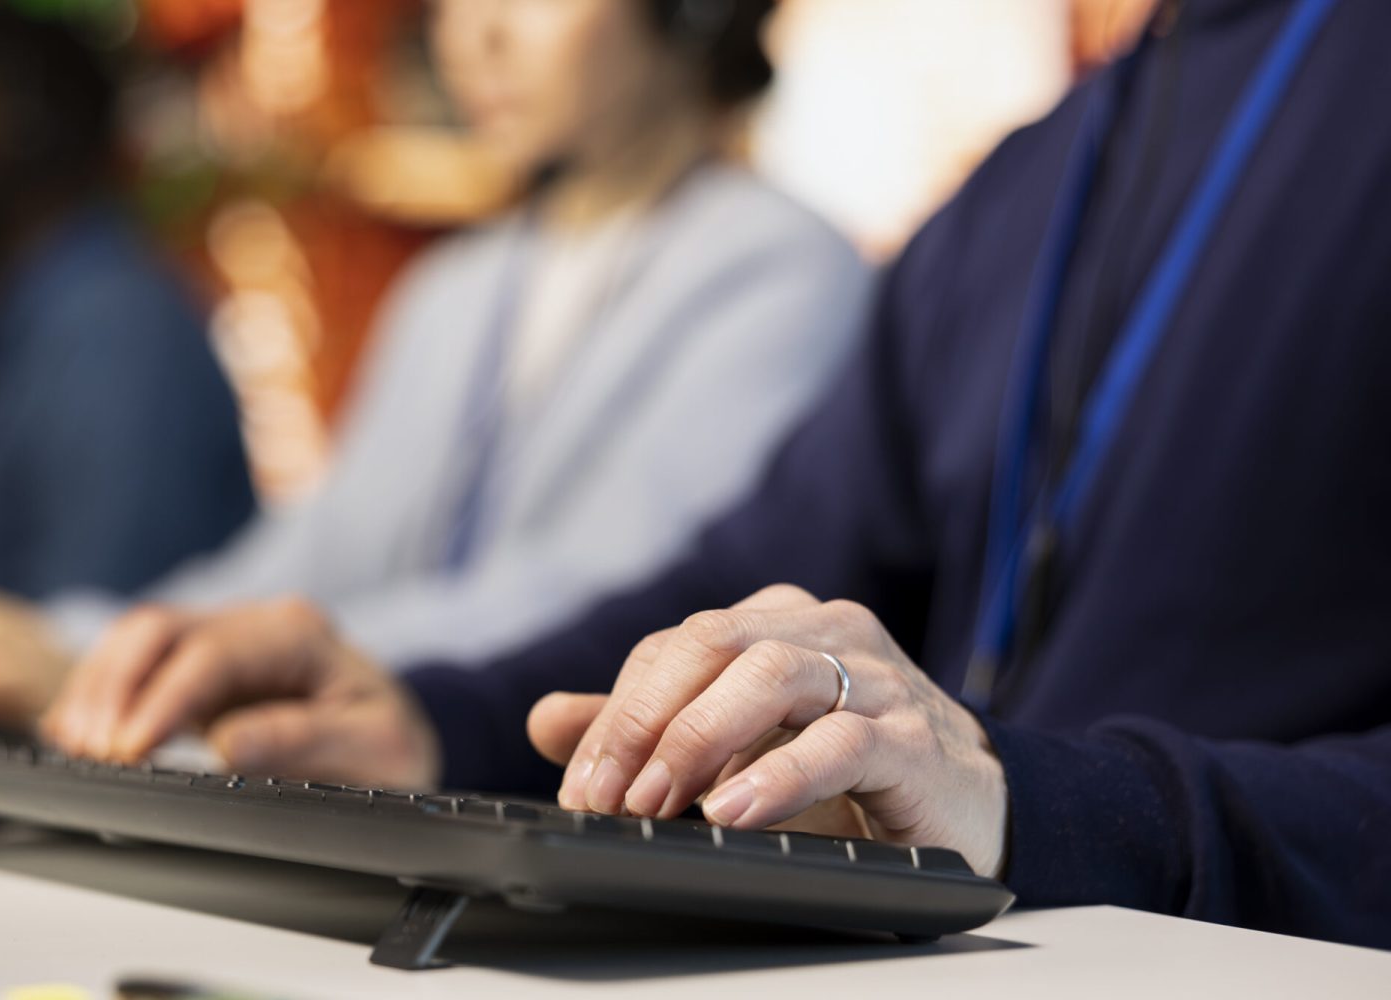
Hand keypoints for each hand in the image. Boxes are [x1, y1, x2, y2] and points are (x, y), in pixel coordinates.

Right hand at [39, 598, 439, 789]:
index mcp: (296, 633)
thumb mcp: (375, 748)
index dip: (162, 701)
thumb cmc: (389, 742)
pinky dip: (96, 696)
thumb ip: (304, 741)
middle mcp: (250, 625)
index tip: (131, 750)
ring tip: (77, 748)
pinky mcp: (193, 673)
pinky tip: (72, 732)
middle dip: (114, 688)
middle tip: (97, 753)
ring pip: (133, 641)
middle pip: (158, 630)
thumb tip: (227, 749)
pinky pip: (130, 667)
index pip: (211, 654)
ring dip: (96, 691)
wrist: (395, 739)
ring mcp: (217, 642)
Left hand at [526, 584, 1008, 875]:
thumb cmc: (845, 773)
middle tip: (606, 795)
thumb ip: (645, 730)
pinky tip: (733, 811)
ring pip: (772, 675)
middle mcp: (824, 632)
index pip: (673, 647)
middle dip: (644, 722)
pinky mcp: (916, 738)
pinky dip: (779, 777)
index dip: (618, 714)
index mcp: (775, 620)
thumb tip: (545, 720)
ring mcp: (876, 677)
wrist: (970, 809)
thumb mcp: (734, 750)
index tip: (582, 785)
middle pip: (711, 644)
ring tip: (659, 802)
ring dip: (700, 740)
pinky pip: (842, 742)